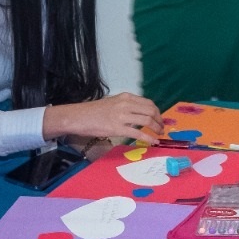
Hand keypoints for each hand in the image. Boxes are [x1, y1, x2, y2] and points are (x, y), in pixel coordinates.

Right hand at [44, 93, 163, 143]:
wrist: (78, 117)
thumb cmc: (92, 112)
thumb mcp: (112, 103)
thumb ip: (125, 106)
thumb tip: (137, 115)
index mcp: (125, 97)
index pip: (148, 102)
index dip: (157, 112)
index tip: (159, 119)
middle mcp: (125, 104)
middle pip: (151, 110)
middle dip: (159, 120)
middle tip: (161, 128)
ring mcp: (122, 116)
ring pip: (147, 120)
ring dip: (156, 129)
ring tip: (158, 135)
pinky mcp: (117, 128)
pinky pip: (138, 133)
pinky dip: (149, 138)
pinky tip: (153, 142)